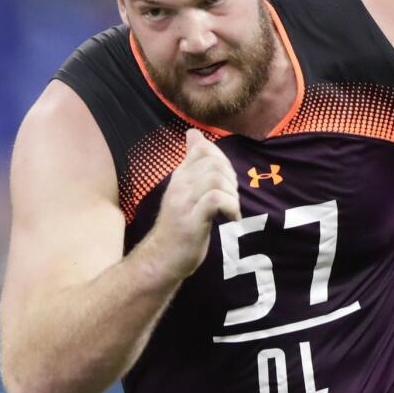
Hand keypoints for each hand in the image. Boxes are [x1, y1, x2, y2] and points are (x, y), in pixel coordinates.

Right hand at [146, 129, 241, 280]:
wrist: (161, 259)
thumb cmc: (178, 227)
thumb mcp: (185, 191)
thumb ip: (192, 165)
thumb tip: (194, 133)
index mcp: (179, 177)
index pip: (202, 148)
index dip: (222, 159)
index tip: (226, 180)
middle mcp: (179, 185)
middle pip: (213, 163)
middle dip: (231, 178)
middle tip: (230, 197)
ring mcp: (184, 202)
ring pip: (215, 179)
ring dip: (231, 194)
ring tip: (230, 209)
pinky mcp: (191, 221)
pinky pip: (216, 200)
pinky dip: (230, 207)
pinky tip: (231, 219)